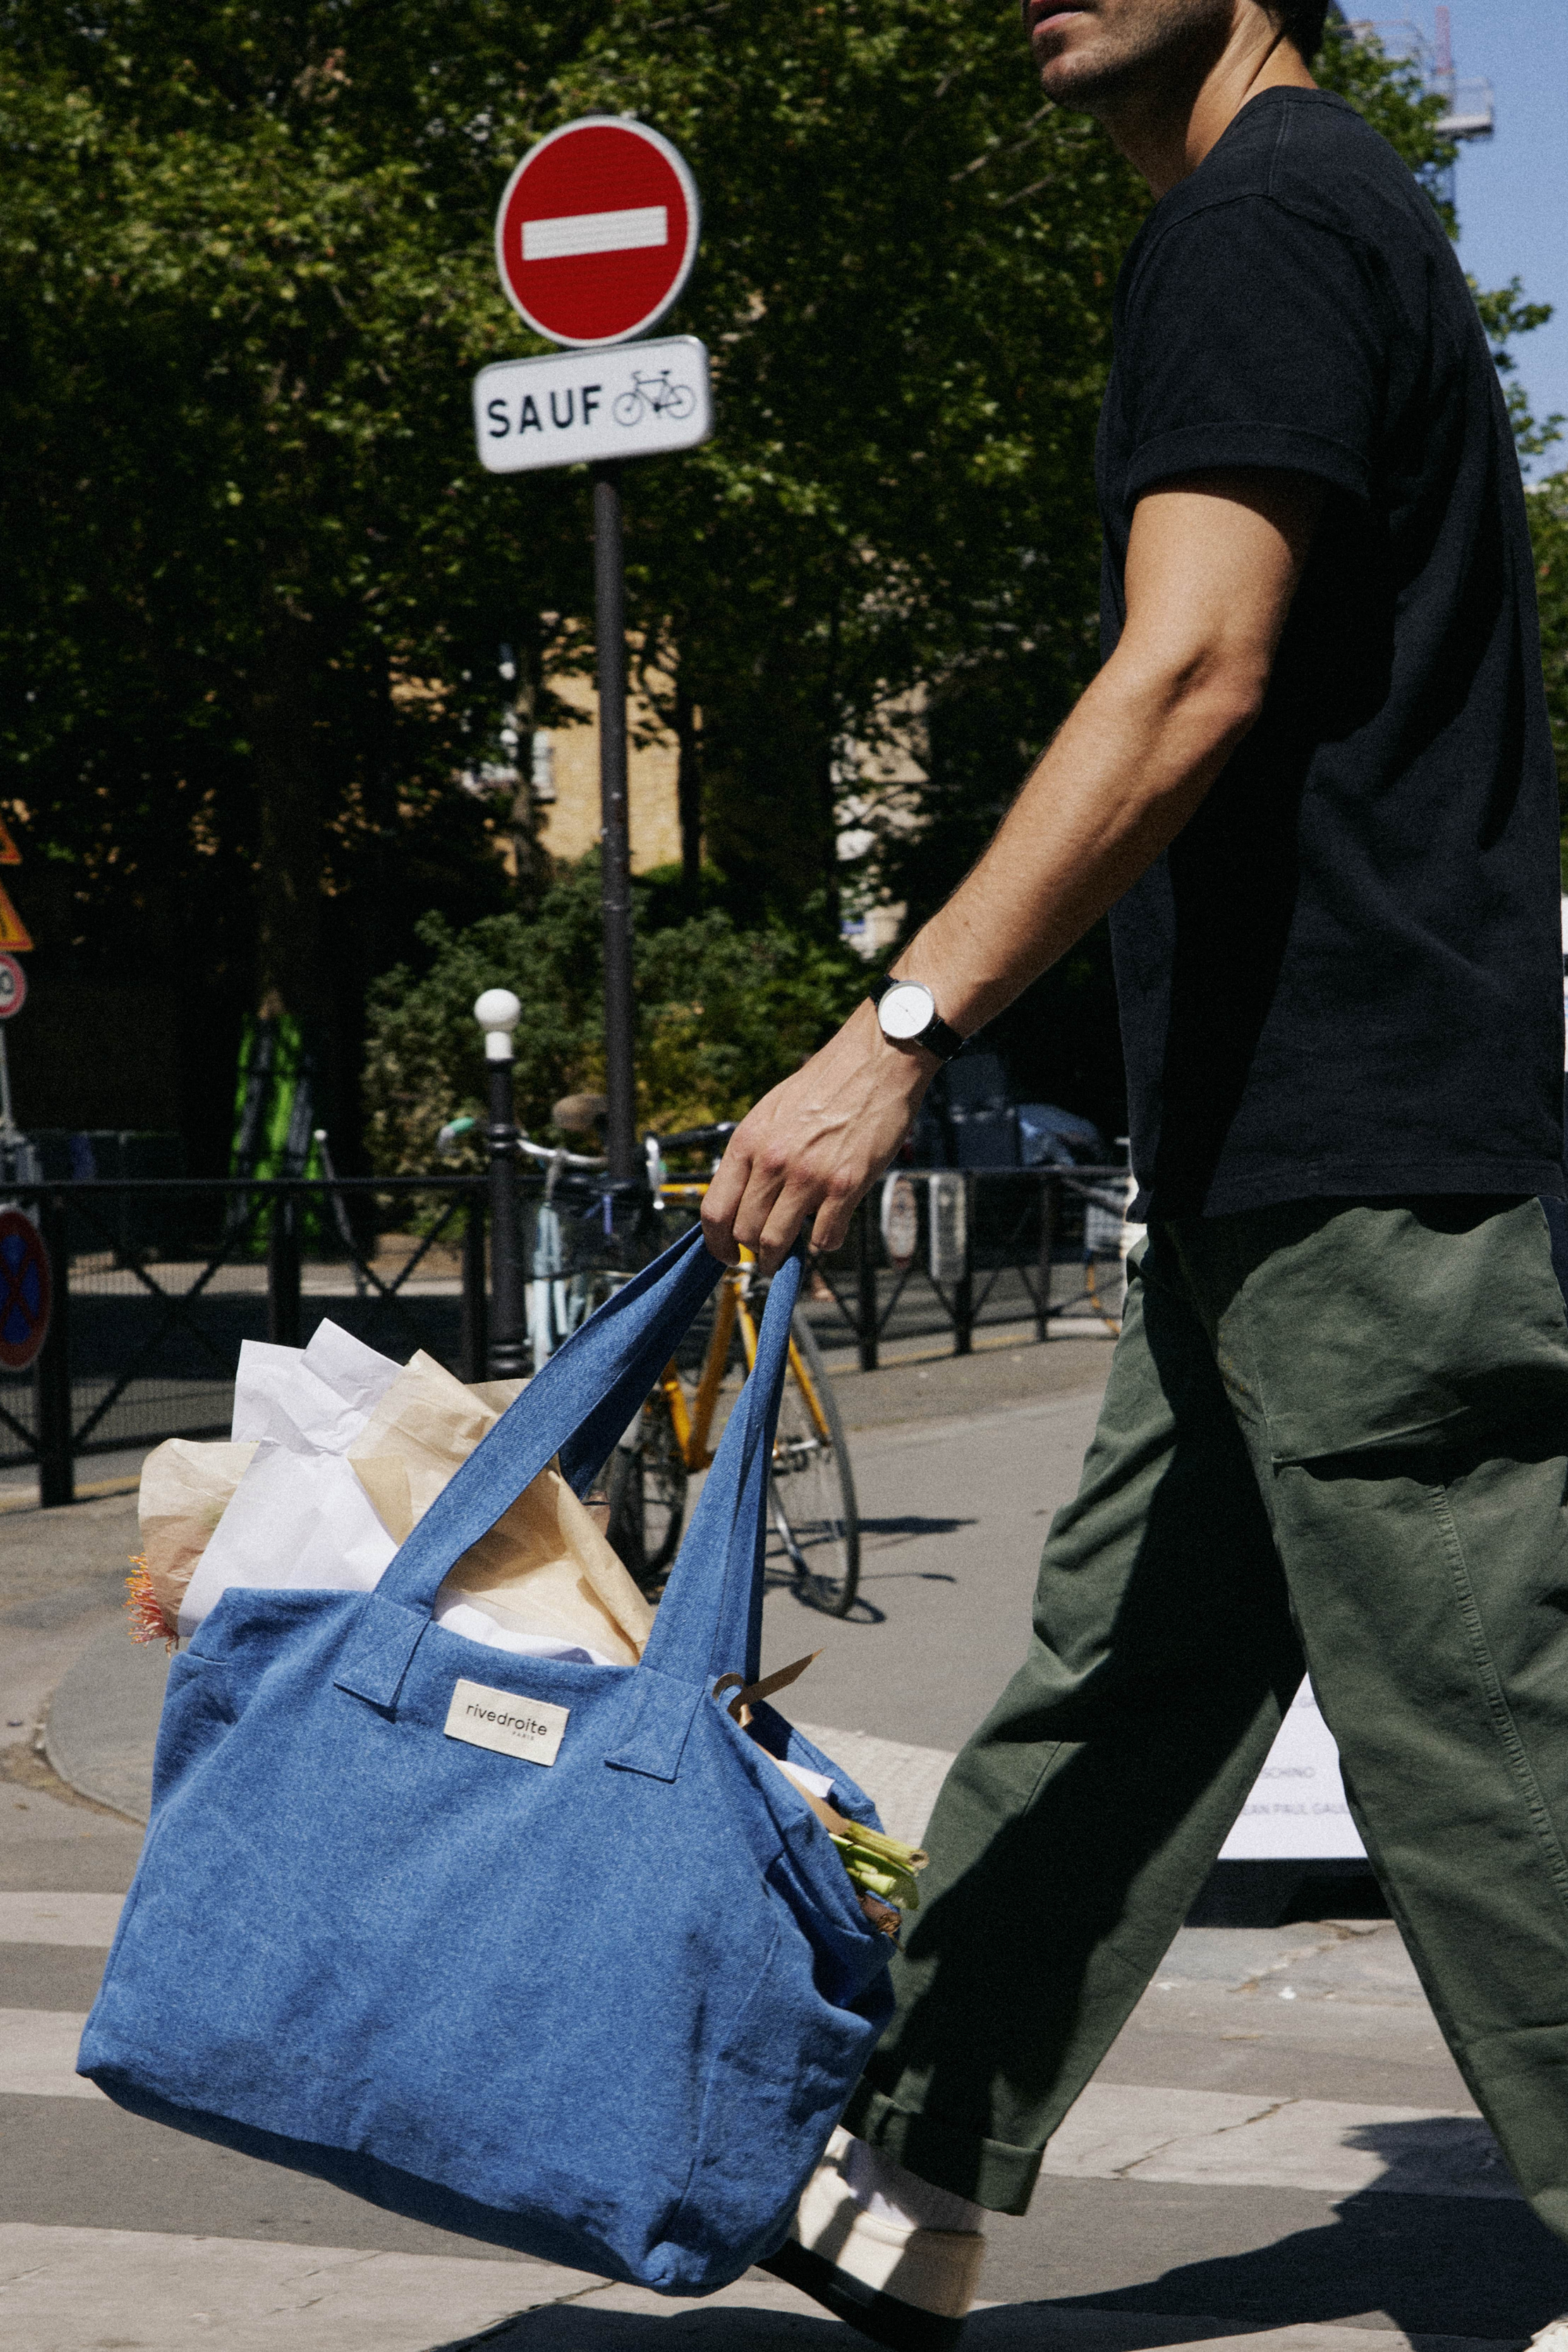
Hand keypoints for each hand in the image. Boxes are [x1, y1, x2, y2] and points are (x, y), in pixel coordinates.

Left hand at [701, 1001, 936, 1271]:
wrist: (876, 1060)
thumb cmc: (826, 1084)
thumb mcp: (771, 1112)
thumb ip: (755, 1153)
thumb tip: (743, 1195)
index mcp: (748, 1141)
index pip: (714, 1209)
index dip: (716, 1242)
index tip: (727, 1254)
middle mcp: (772, 1161)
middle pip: (744, 1231)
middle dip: (751, 1251)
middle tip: (763, 1256)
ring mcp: (809, 1175)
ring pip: (776, 1241)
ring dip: (780, 1258)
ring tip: (787, 1257)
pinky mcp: (846, 1184)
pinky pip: (825, 1236)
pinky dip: (825, 1243)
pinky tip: (829, 1230)